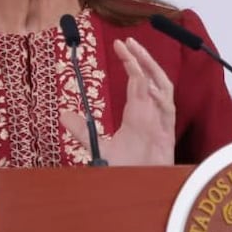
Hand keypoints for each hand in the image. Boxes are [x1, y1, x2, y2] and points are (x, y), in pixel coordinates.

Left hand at [61, 37, 175, 165]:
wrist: (139, 190)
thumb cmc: (127, 170)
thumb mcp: (100, 146)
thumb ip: (84, 131)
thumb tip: (63, 114)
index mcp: (138, 113)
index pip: (136, 80)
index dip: (131, 61)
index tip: (120, 44)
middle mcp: (151, 113)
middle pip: (151, 78)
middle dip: (142, 58)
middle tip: (129, 41)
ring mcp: (161, 121)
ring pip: (162, 86)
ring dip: (152, 69)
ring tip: (137, 53)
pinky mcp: (167, 133)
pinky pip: (166, 107)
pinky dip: (159, 94)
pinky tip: (147, 83)